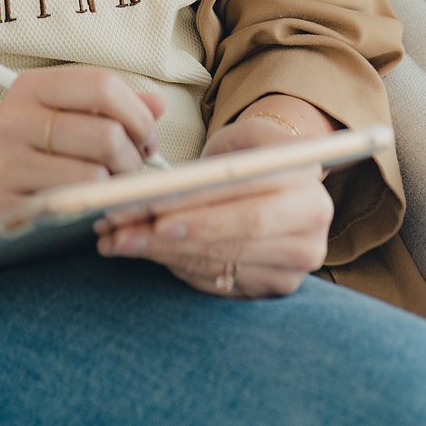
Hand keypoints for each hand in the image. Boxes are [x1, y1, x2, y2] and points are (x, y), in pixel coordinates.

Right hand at [0, 66, 163, 259]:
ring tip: (110, 194)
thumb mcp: (51, 118)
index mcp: (31, 89)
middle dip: (134, 160)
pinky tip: (89, 212)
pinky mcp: (5, 207)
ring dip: (115, 192)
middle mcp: (15, 120)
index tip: (146, 136)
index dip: (137, 114)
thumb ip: (105, 109)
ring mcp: (7, 164)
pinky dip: (92, 213)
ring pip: (94, 177)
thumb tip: (157, 104)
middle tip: (132, 172)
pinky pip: (70, 210)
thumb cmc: (14, 154)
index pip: (102, 86)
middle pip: (105, 134)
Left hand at [93, 99, 334, 298]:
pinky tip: (138, 249)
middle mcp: (309, 234)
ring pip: (216, 263)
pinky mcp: (268, 290)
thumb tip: (174, 183)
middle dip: (170, 237)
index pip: (249, 208)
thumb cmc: (251, 151)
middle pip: (232, 242)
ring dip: (160, 252)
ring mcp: (291, 268)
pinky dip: (171, 263)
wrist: (275, 180)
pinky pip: (212, 279)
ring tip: (116, 237)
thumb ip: (223, 153)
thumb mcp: (245, 135)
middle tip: (121, 230)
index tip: (155, 215)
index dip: (202, 215)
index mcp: (308, 190)